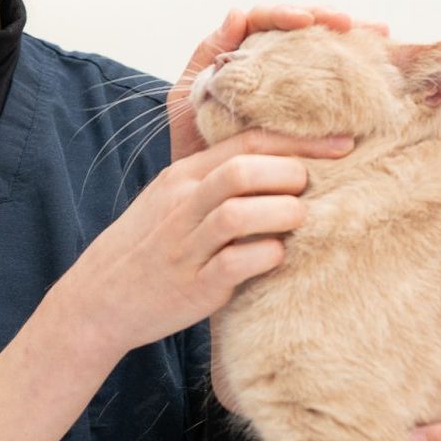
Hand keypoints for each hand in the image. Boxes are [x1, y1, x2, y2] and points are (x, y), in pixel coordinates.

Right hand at [47, 126, 353, 362]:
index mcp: (183, 176)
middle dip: (290, 175)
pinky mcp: (194, 286)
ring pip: (238, 213)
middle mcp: (183, 204)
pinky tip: (278, 255)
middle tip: (312, 190)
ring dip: (282, 213)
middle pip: (243, 170)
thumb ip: (217, 178)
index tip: (342, 145)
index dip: (300, 141)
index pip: (246, 142)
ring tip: (299, 220)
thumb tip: (285, 163)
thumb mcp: (173, 198)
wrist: (98, 298)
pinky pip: (235, 264)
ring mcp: (186, 245)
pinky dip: (267, 255)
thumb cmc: (151, 246)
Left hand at [169, 5, 387, 162]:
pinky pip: (333, 86)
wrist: (205, 190)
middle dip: (328, 21)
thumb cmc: (191, 142)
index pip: (263, 20)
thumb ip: (208, 56)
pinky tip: (379, 70)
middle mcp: (267, 63)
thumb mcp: (189, 99)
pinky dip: (355, 75)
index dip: (284, 15)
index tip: (305, 21)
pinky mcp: (308, 112)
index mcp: (238, 54)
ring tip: (380, 34)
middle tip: (352, 24)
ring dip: (351, 41)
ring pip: (321, 51)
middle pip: (301, 29)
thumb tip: (237, 12)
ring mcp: (289, 85)